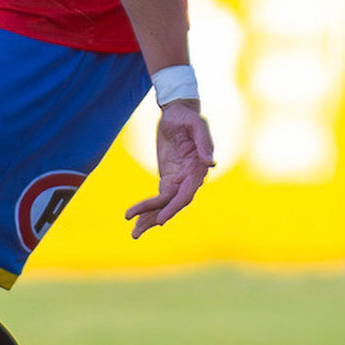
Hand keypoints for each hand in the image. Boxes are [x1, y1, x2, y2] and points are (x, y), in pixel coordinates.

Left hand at [125, 103, 214, 237]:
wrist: (177, 111)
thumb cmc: (188, 117)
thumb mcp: (196, 125)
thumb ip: (204, 143)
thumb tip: (211, 163)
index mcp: (197, 170)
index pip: (186, 195)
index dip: (173, 208)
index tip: (161, 220)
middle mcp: (189, 179)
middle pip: (172, 204)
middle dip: (156, 219)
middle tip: (136, 232)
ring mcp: (178, 180)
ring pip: (164, 204)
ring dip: (150, 218)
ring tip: (134, 233)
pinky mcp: (168, 177)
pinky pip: (159, 197)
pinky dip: (149, 207)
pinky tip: (137, 218)